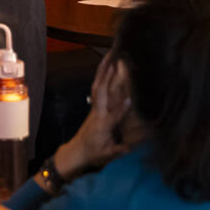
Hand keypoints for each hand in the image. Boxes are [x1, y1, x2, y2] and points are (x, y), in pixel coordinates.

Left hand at [54, 55, 130, 179]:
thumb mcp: (107, 155)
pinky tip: (106, 65)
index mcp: (102, 124)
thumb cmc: (94, 153)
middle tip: (115, 59)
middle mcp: (98, 112)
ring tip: (109, 55)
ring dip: (103, 70)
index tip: (131, 99)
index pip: (112, 115)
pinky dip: (101, 75)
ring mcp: (95, 107)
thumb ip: (118, 150)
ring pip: (98, 85)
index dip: (121, 108)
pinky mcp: (95, 105)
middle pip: (101, 91)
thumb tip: (129, 147)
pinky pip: (97, 87)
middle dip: (107, 76)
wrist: (77, 150)